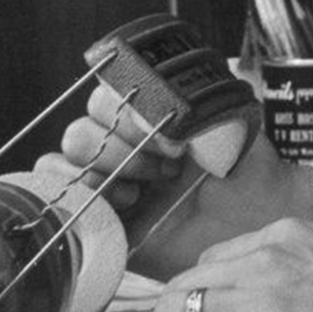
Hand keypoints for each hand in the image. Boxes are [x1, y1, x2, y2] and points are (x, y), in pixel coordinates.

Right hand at [35, 80, 312, 279]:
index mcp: (151, 122)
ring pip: (64, 154)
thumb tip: (192, 79)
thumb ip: (211, 100)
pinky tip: (126, 200)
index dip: (132, 107)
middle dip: (121, 140)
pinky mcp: (99, 216)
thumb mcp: (239, 131)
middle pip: (83, 125)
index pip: (109, 94)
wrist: (256, 232)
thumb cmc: (254, 180)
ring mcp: (108, 180)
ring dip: (105, 165)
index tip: (174, 131)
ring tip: (145, 187)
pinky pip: (56, 193)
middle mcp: (124, 148)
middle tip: (167, 162)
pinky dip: (80, 189)